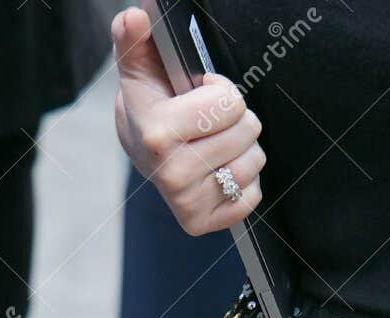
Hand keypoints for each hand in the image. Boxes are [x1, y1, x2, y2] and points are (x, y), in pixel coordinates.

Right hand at [112, 8, 264, 236]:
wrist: (139, 150)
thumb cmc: (149, 105)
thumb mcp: (139, 66)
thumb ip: (135, 37)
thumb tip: (136, 16)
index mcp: (157, 133)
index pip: (229, 104)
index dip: (221, 91)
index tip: (202, 93)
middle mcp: (172, 174)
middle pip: (247, 130)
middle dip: (235, 118)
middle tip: (210, 122)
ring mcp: (188, 203)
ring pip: (254, 161)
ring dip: (241, 148)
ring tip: (215, 144)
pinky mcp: (204, 223)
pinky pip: (253, 195)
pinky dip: (244, 181)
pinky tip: (218, 169)